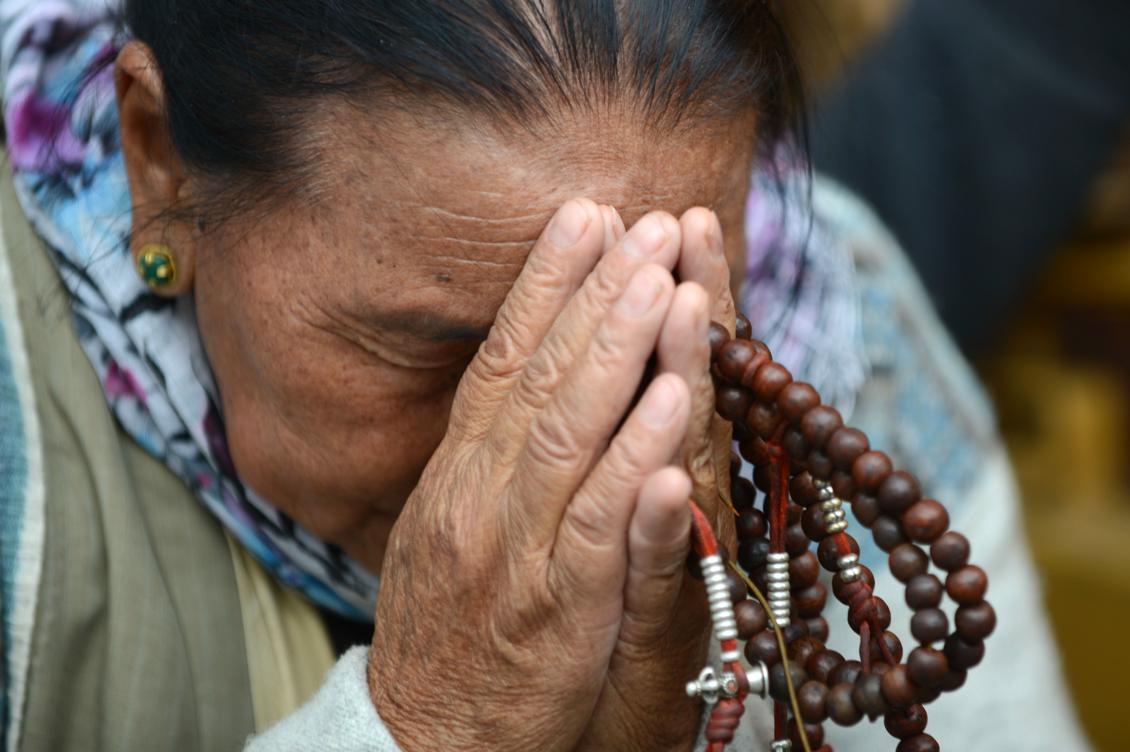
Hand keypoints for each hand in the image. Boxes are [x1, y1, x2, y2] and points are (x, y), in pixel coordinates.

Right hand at [368, 199, 709, 750]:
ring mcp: (518, 552)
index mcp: (460, 473)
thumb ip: (493, 452)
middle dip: (598, 295)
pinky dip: (636, 470)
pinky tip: (672, 415)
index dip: (545, 285)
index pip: (502, 361)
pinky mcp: (559, 612)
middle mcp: (482, 497)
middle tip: (647, 223)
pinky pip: (602, 533)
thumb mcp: (452, 523)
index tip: (584, 216)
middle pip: (542, 379)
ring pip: (573, 438)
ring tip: (667, 286)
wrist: (422, 735)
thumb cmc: (451, 624)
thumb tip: (529, 374)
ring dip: (622, 357)